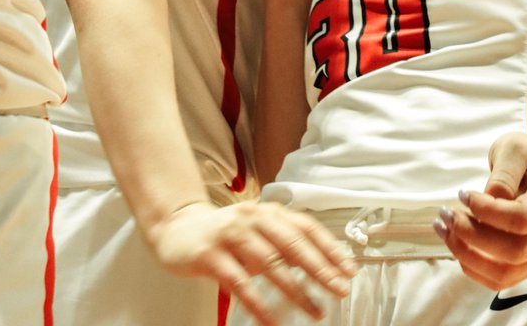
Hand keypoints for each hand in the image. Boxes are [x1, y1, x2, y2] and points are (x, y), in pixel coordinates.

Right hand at [150, 200, 355, 325]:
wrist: (178, 229)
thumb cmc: (225, 235)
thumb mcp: (258, 233)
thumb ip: (284, 245)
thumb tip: (323, 266)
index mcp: (268, 211)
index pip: (306, 226)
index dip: (330, 248)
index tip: (349, 269)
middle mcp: (252, 217)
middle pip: (292, 243)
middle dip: (320, 268)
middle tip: (339, 289)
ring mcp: (231, 234)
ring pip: (269, 262)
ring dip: (295, 289)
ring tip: (314, 310)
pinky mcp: (211, 254)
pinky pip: (239, 282)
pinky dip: (258, 303)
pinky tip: (272, 320)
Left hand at [434, 133, 526, 288]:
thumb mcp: (515, 147)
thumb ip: (504, 173)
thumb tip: (488, 200)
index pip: (523, 218)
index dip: (488, 212)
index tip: (462, 195)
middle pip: (515, 251)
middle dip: (472, 236)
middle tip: (444, 214)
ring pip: (507, 271)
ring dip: (468, 255)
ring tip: (442, 228)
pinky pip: (502, 279)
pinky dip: (474, 267)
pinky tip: (455, 244)